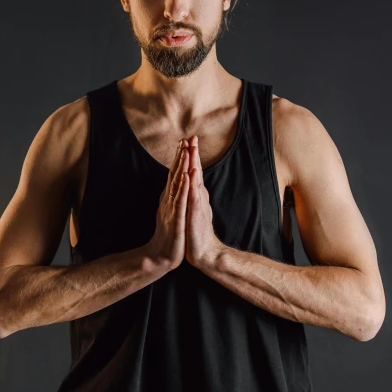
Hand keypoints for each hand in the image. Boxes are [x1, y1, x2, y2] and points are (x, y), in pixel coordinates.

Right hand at [145, 138, 189, 270]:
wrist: (161, 256)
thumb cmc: (168, 235)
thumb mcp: (170, 212)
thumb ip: (171, 198)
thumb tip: (172, 185)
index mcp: (169, 198)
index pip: (174, 174)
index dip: (178, 158)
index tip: (183, 142)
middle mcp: (169, 200)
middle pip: (174, 175)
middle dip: (180, 157)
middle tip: (184, 139)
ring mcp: (171, 209)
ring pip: (177, 184)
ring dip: (181, 167)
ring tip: (186, 152)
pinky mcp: (176, 219)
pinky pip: (181, 201)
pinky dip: (184, 187)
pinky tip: (188, 177)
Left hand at [184, 135, 223, 268]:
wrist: (204, 253)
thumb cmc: (196, 232)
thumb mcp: (192, 210)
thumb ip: (192, 197)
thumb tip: (191, 185)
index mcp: (196, 195)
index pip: (193, 172)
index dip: (190, 156)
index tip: (187, 140)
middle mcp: (199, 197)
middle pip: (196, 172)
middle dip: (193, 154)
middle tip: (193, 137)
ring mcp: (198, 205)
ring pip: (196, 181)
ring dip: (194, 164)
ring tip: (192, 149)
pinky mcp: (196, 214)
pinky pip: (193, 197)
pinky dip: (192, 184)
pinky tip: (191, 174)